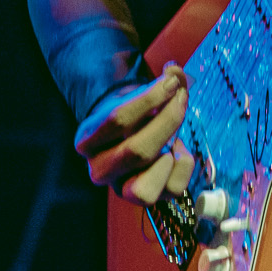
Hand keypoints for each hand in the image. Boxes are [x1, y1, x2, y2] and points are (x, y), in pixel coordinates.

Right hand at [73, 63, 196, 204]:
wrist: (132, 135)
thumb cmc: (137, 112)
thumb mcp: (142, 94)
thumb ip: (163, 80)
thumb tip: (175, 72)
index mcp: (87, 140)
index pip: (118, 119)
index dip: (152, 97)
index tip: (172, 80)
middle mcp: (99, 170)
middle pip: (137, 151)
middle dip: (168, 120)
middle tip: (181, 99)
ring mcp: (122, 188)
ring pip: (146, 187)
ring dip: (168, 155)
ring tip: (173, 138)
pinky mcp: (148, 198)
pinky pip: (173, 189)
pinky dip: (183, 165)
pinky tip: (177, 151)